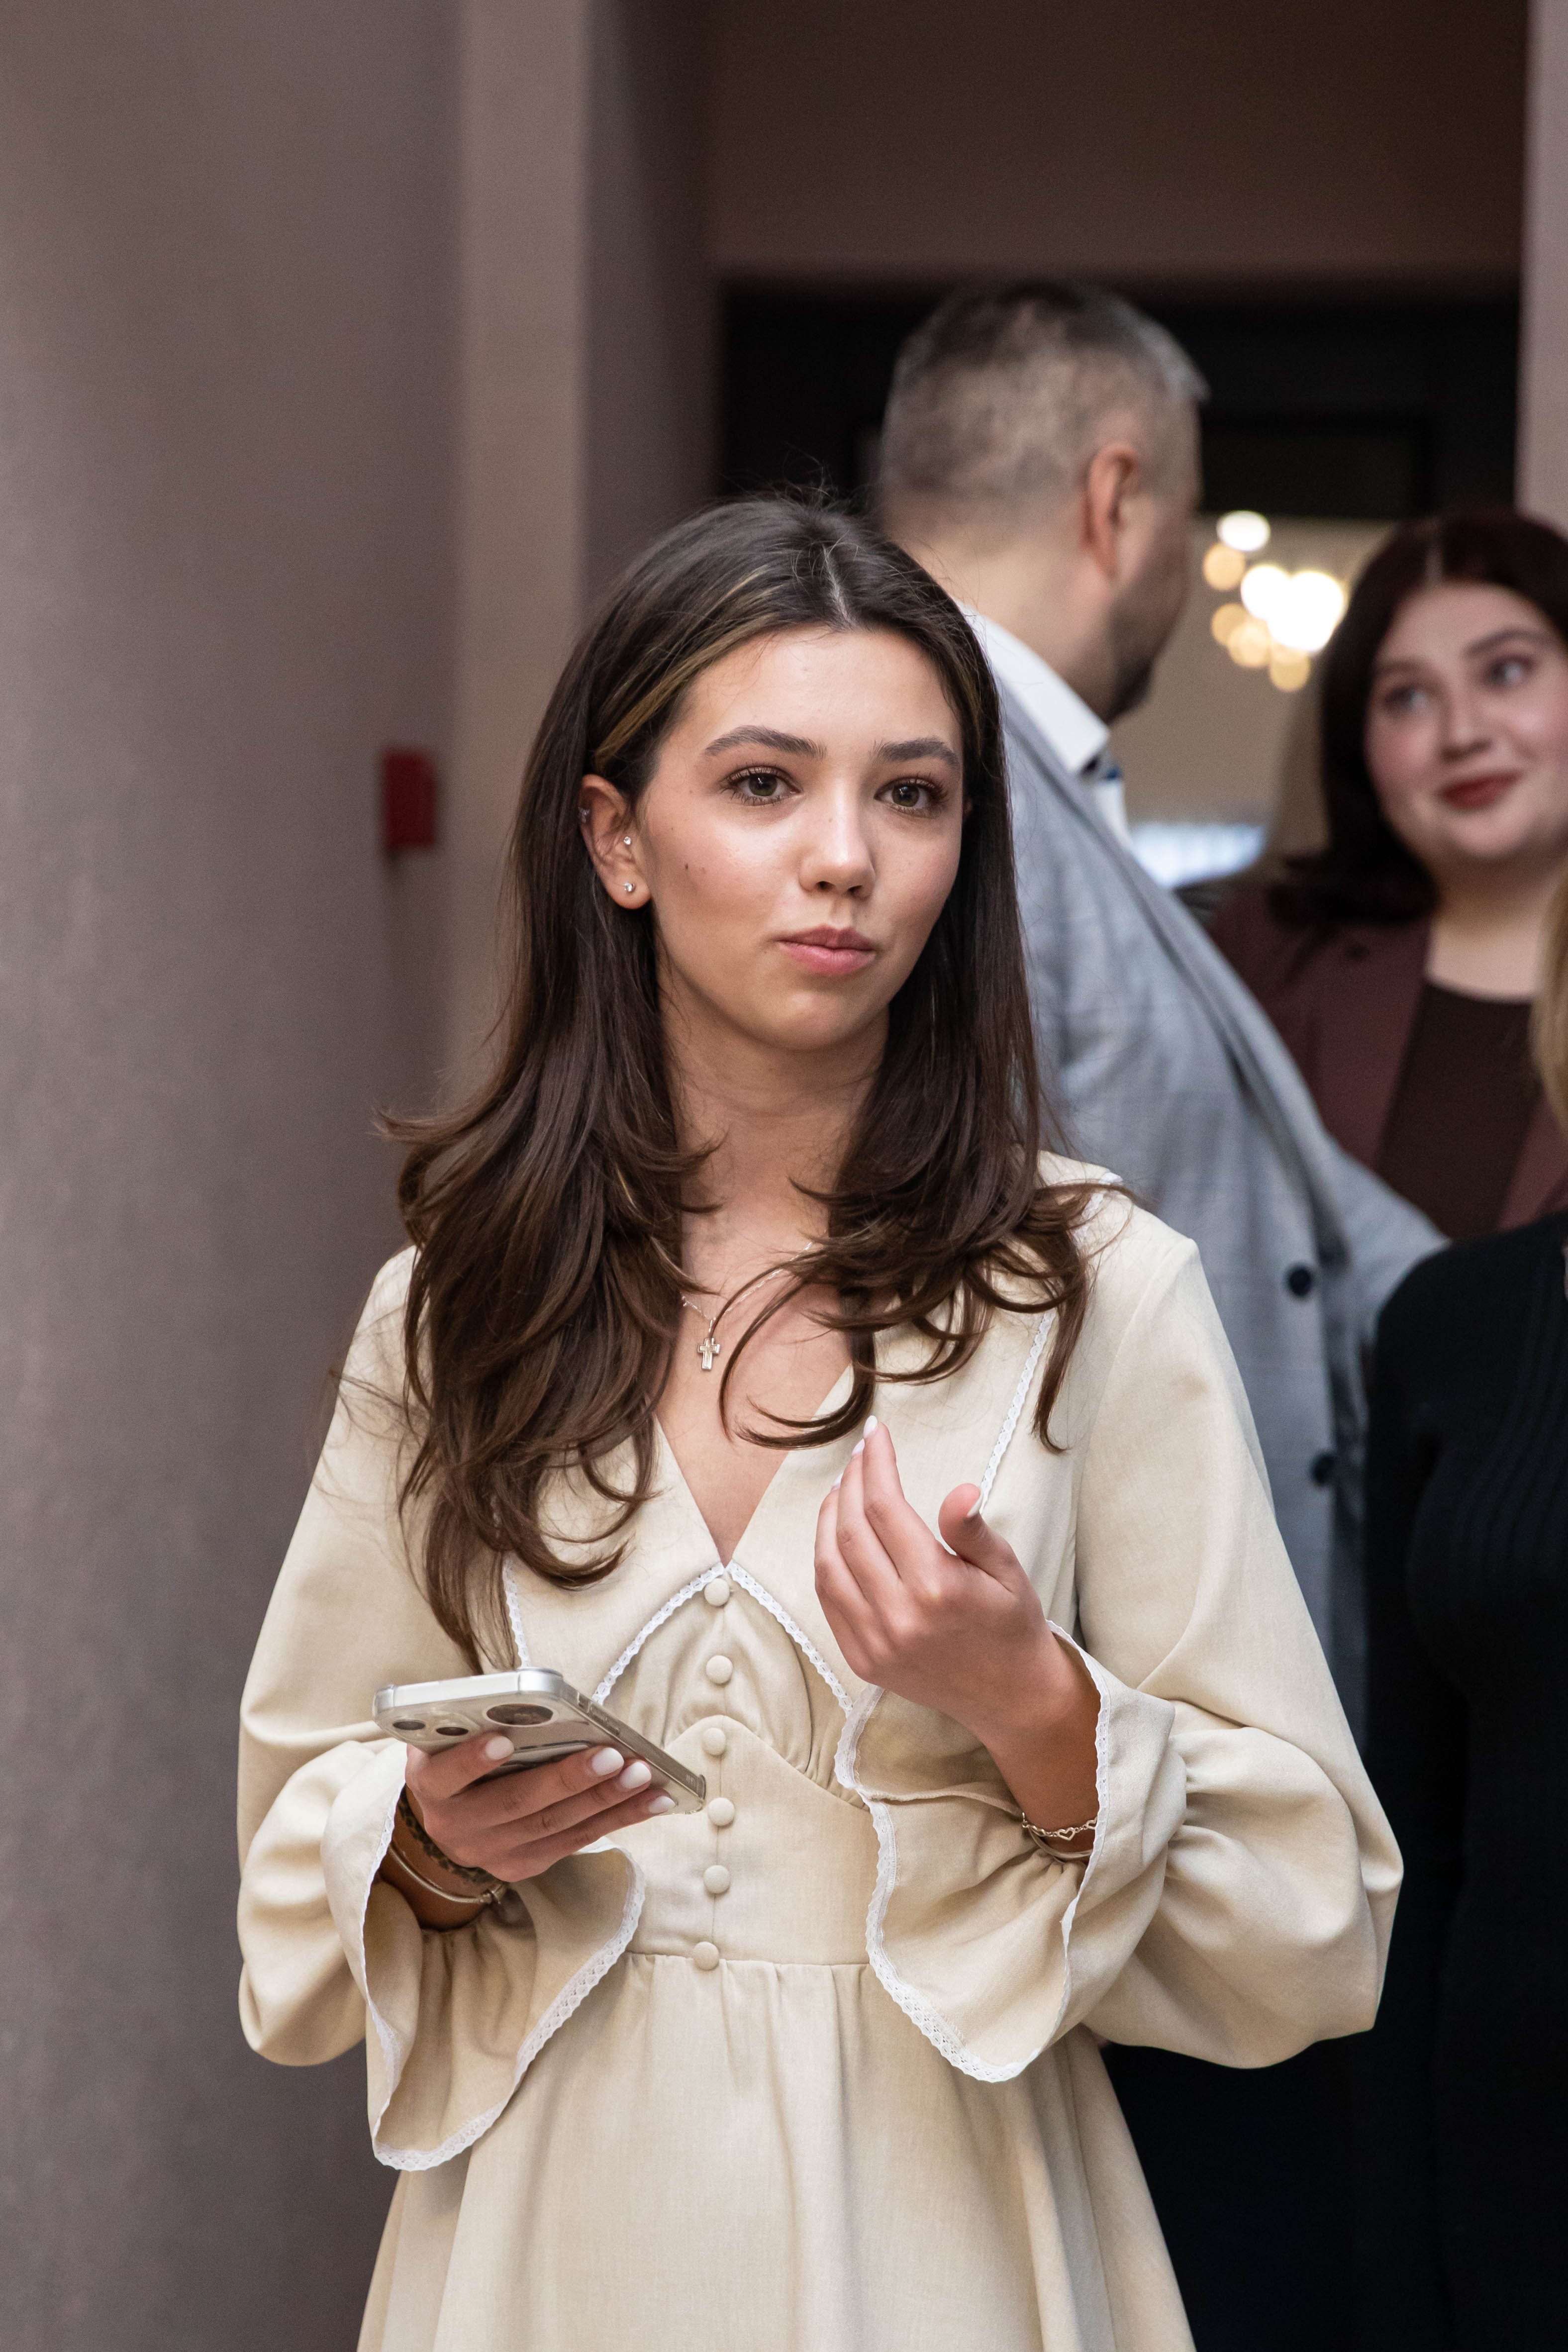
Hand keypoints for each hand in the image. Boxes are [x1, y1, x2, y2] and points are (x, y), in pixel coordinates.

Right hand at [398, 1737, 673, 1895]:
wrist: (446, 1816)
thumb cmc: (457, 1754)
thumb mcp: (451, 1734)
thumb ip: (480, 1719)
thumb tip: (540, 1701)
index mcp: (430, 1784)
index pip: (446, 1774)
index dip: (473, 1759)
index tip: (503, 1739)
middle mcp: (454, 1826)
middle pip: (516, 1804)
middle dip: (568, 1780)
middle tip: (613, 1756)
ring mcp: (489, 1853)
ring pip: (553, 1826)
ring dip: (604, 1800)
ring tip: (643, 1775)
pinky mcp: (521, 1866)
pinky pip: (574, 1841)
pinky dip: (617, 1819)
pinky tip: (651, 1799)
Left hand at [814, 1418, 1098, 1833]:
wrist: (1011, 1696)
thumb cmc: (1012, 1624)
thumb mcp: (1007, 1570)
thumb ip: (974, 1530)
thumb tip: (960, 1490)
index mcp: (935, 1587)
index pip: (885, 1508)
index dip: (876, 1463)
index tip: (877, 1433)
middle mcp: (897, 1616)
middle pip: (850, 1530)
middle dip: (852, 1480)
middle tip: (861, 1452)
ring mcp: (874, 1642)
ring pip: (828, 1563)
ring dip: (829, 1517)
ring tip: (844, 1486)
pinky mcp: (862, 1660)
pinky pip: (828, 1599)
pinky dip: (825, 1558)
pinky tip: (836, 1532)